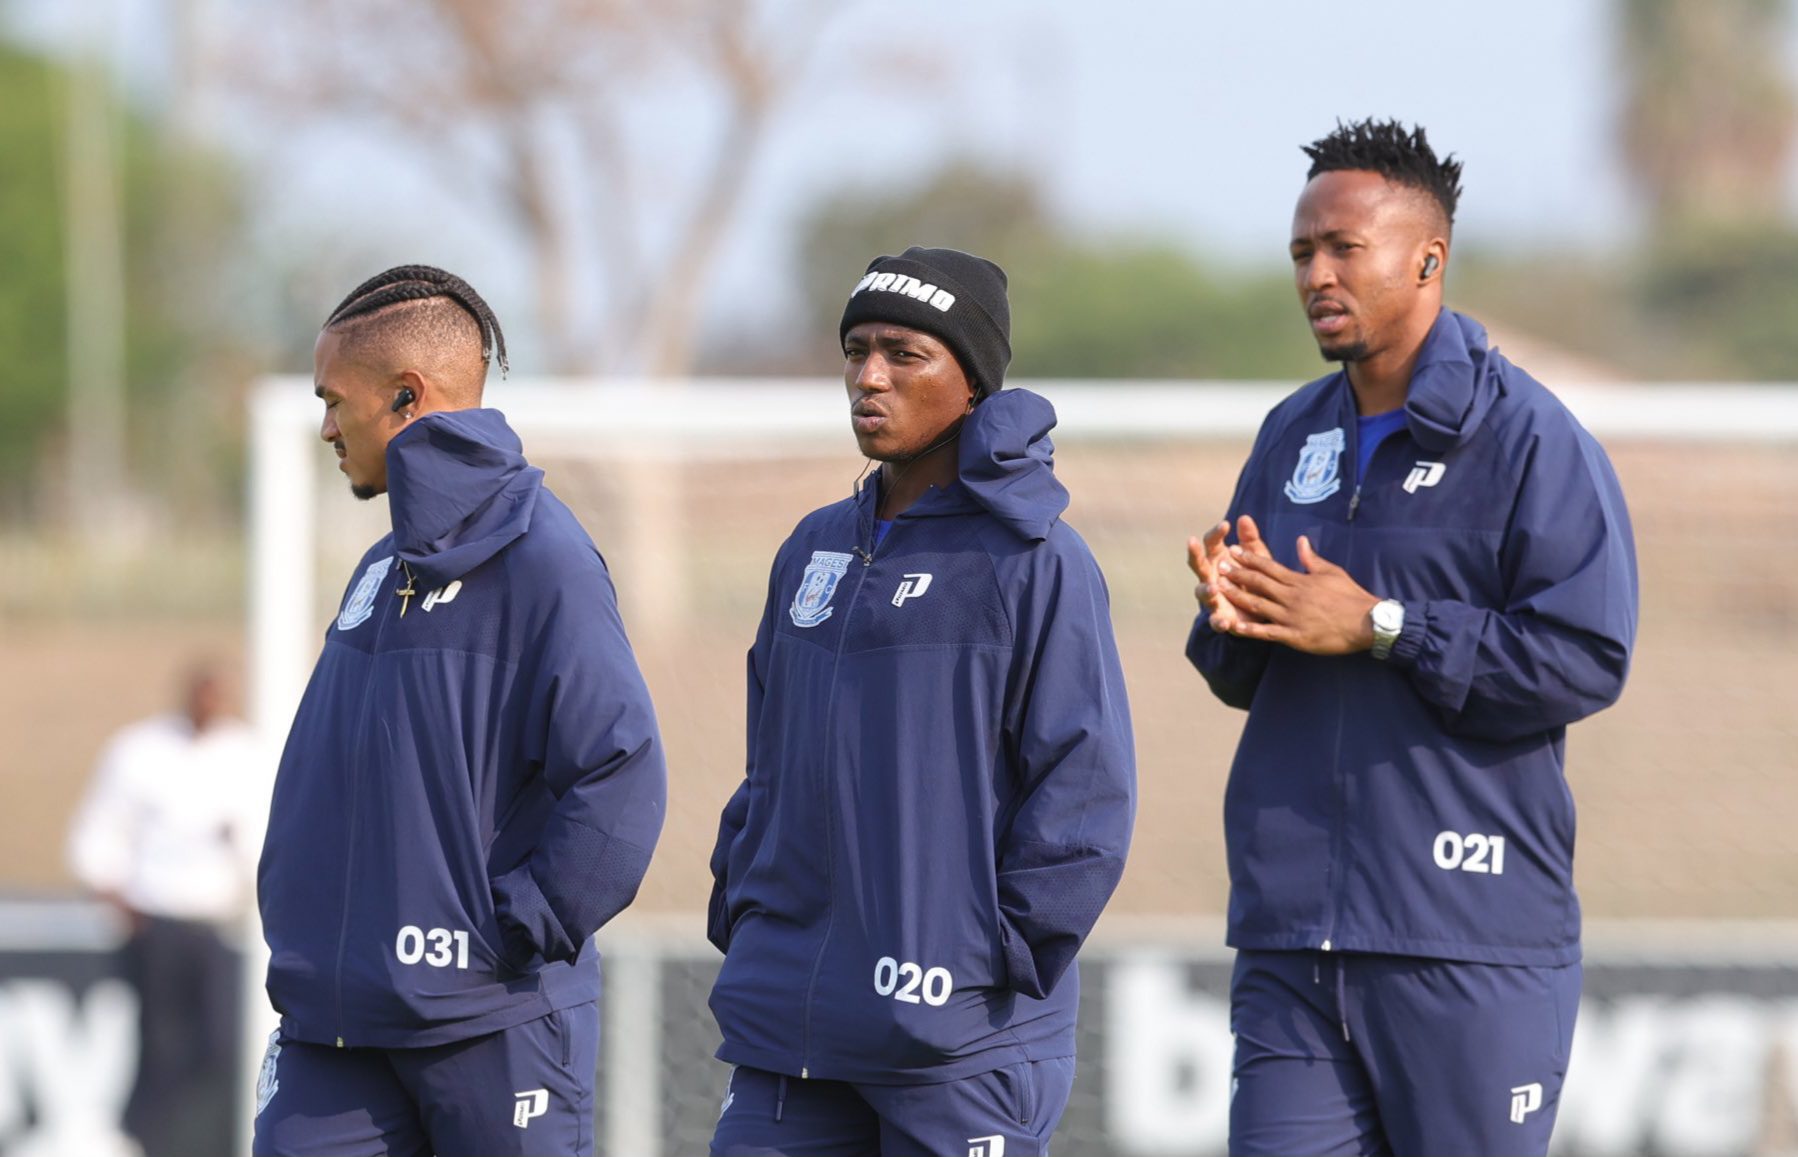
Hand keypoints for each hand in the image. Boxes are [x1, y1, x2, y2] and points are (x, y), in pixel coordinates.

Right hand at [1187, 515, 1271, 631]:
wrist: (1264, 609)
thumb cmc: (1255, 577)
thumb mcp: (1257, 558)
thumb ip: (1251, 540)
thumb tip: (1245, 518)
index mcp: (1218, 559)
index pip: (1212, 542)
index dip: (1216, 533)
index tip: (1225, 524)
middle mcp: (1210, 576)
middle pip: (1198, 563)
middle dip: (1194, 553)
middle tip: (1192, 541)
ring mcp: (1213, 597)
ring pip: (1201, 591)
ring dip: (1205, 590)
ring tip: (1213, 588)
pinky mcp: (1221, 618)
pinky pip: (1216, 621)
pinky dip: (1218, 621)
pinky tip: (1224, 622)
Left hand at [1213, 535, 1378, 654]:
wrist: (1367, 622)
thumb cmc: (1351, 597)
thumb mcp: (1331, 572)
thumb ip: (1311, 559)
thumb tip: (1300, 541)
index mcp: (1300, 581)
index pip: (1269, 567)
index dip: (1249, 559)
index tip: (1233, 551)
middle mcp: (1292, 596)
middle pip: (1259, 583)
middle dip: (1237, 574)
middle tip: (1218, 567)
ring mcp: (1292, 617)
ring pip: (1258, 605)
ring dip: (1237, 597)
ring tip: (1218, 590)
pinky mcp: (1295, 636)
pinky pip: (1267, 632)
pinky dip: (1250, 630)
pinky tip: (1234, 626)